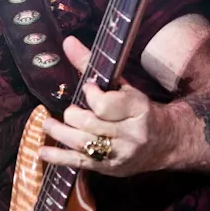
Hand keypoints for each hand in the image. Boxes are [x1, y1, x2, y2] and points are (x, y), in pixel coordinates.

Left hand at [39, 36, 171, 177]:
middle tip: (70, 111)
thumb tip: (67, 42)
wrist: (166, 142)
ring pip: (82, 143)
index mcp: (138, 109)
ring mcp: (120, 153)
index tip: (89, 89)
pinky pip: (80, 163)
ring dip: (59, 132)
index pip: (105, 104)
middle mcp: (131, 134)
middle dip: (72, 115)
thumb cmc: (139, 110)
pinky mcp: (110, 168)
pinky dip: (58, 158)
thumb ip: (92, 64)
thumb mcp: (123, 86)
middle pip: (89, 124)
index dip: (90, 95)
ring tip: (48, 124)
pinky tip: (43, 153)